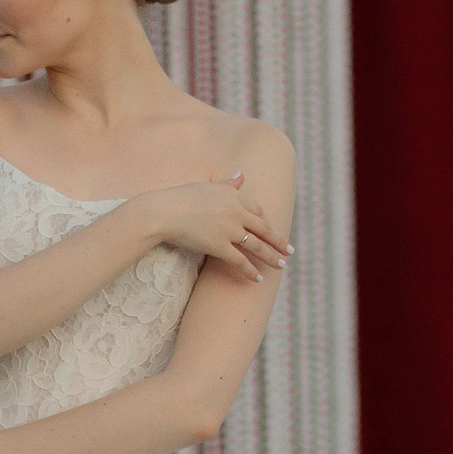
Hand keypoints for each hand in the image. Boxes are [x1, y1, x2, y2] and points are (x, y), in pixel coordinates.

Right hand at [132, 174, 291, 283]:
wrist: (163, 212)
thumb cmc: (180, 198)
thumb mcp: (207, 186)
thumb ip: (228, 184)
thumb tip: (242, 174)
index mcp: (233, 195)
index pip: (257, 209)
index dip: (266, 221)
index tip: (271, 229)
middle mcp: (236, 212)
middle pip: (264, 229)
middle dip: (279, 241)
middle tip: (289, 250)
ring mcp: (229, 230)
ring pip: (257, 246)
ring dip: (271, 257)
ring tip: (281, 266)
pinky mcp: (220, 246)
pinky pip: (240, 261)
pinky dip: (250, 271)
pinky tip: (258, 278)